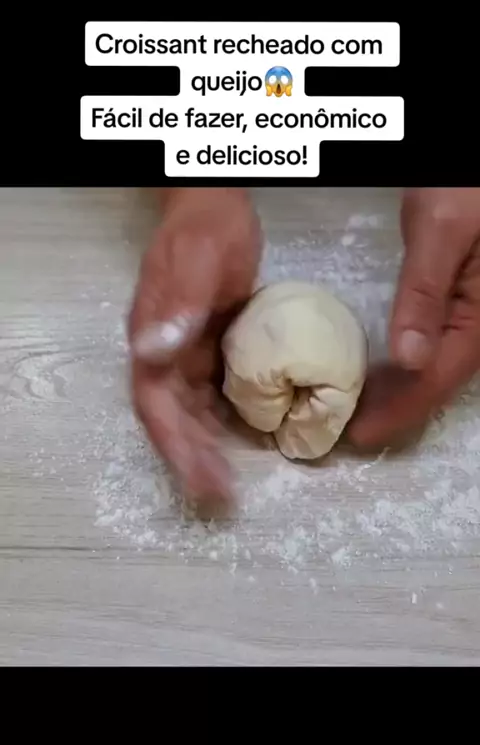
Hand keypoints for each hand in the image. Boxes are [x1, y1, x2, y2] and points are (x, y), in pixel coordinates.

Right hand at [128, 188, 261, 500]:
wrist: (216, 206)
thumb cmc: (204, 229)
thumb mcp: (194, 263)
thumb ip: (177, 307)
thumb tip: (154, 355)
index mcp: (153, 340)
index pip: (156, 404)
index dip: (175, 445)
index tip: (202, 478)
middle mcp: (164, 354)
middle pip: (172, 418)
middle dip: (192, 459)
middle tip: (221, 495)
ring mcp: (185, 354)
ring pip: (191, 412)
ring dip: (208, 447)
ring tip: (230, 481)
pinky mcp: (209, 349)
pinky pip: (213, 394)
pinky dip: (224, 421)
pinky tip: (247, 438)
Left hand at [348, 188, 479, 448]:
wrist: (472, 165)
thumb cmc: (464, 184)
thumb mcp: (441, 230)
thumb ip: (425, 293)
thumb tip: (408, 359)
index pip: (437, 379)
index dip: (399, 411)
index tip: (360, 436)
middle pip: (437, 380)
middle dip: (396, 409)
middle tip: (350, 432)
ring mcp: (473, 312)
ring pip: (436, 365)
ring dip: (399, 391)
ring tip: (358, 409)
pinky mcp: (461, 300)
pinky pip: (435, 344)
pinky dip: (405, 364)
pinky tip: (381, 370)